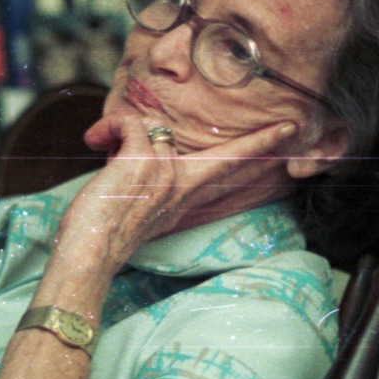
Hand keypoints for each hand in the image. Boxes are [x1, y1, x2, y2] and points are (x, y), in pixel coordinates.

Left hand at [52, 118, 297, 276]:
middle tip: (288, 128)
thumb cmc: (103, 234)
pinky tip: (97, 141)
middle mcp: (181, 183)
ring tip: (106, 155)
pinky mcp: (143, 160)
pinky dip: (112, 126)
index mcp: (183, 196)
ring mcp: (165, 170)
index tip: (287, 131)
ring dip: (126, 133)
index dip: (259, 149)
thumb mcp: (140, 209)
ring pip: (153, 129)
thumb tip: (134, 146)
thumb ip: (152, 182)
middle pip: (225, 155)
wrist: (89, 255)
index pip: (228, 169)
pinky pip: (130, 123)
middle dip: (262, 141)